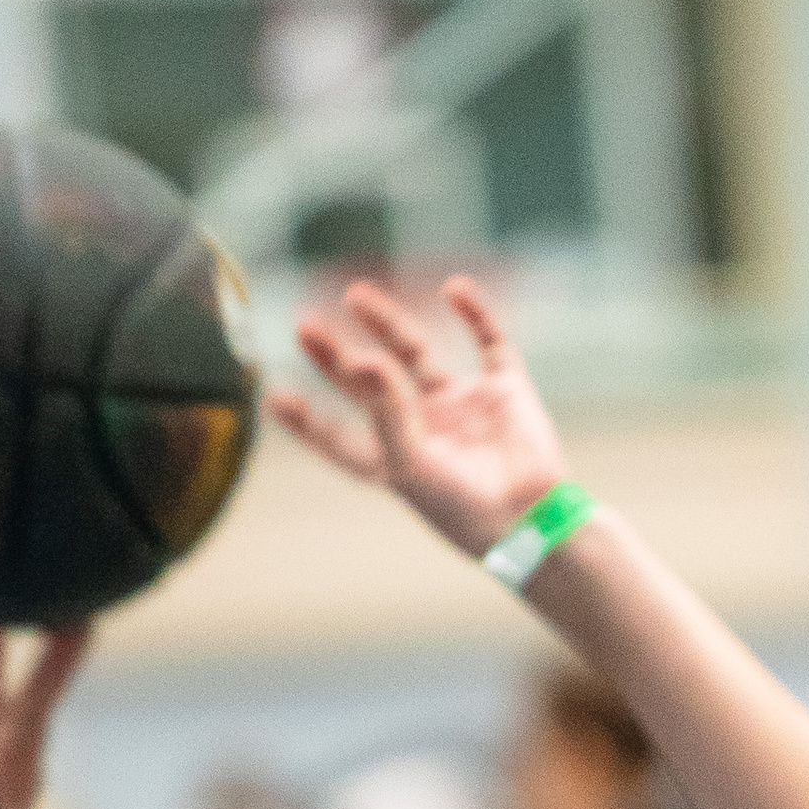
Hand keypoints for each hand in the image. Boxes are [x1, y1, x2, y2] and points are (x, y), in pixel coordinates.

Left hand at [267, 275, 566, 558]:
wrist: (532, 518)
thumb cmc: (463, 507)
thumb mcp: (412, 463)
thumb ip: (385, 411)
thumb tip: (364, 358)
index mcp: (395, 458)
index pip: (341, 438)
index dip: (309, 423)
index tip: (276, 398)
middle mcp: (424, 427)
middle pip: (370, 385)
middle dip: (337, 359)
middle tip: (304, 327)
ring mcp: (463, 405)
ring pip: (417, 354)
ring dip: (387, 324)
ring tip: (355, 296)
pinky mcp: (504, 390)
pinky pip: (489, 343)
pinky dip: (476, 314)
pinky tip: (455, 290)